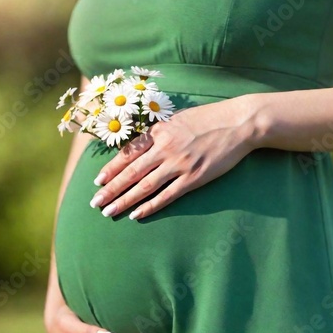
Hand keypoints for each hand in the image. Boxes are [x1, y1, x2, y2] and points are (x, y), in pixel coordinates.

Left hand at [89, 99, 255, 218]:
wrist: (238, 123)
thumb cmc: (208, 118)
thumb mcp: (177, 118)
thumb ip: (158, 131)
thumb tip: (140, 143)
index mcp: (159, 132)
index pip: (127, 153)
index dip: (111, 169)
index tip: (97, 182)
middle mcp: (165, 148)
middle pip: (131, 172)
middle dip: (110, 189)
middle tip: (95, 203)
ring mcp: (179, 164)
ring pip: (144, 186)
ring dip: (124, 200)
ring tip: (109, 211)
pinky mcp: (194, 177)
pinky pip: (167, 195)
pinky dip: (150, 206)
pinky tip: (136, 214)